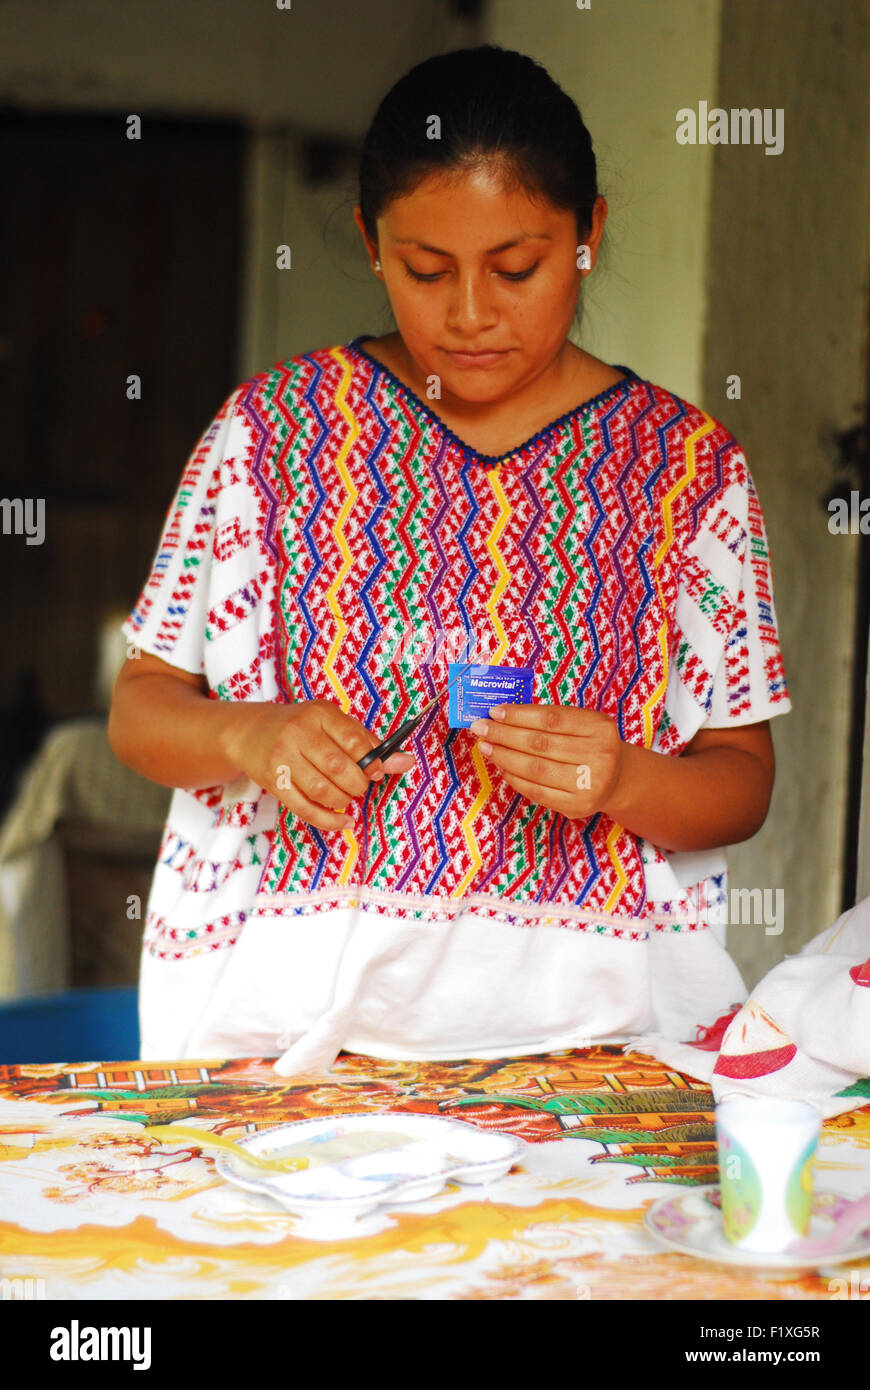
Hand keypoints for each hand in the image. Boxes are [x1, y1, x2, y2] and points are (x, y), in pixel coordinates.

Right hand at [219, 699, 414, 831]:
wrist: (248, 732)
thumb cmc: (300, 727)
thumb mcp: (331, 724)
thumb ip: (367, 743)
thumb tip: (405, 762)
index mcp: (319, 713)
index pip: (354, 741)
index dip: (372, 762)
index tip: (377, 771)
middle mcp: (298, 732)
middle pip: (339, 767)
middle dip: (358, 784)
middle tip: (360, 786)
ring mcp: (282, 758)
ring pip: (322, 790)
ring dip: (343, 800)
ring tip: (346, 797)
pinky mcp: (273, 781)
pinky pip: (305, 808)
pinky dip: (329, 820)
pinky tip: (344, 820)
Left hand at [468, 703, 624, 819]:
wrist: (617, 779)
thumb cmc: (590, 744)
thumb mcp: (582, 724)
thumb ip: (550, 719)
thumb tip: (502, 717)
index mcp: (600, 727)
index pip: (551, 719)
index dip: (519, 715)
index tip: (495, 712)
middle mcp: (599, 756)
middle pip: (540, 744)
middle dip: (504, 735)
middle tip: (480, 728)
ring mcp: (589, 784)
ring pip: (535, 768)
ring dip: (505, 757)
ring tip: (487, 747)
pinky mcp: (577, 805)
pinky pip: (537, 791)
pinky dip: (515, 778)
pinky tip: (502, 767)